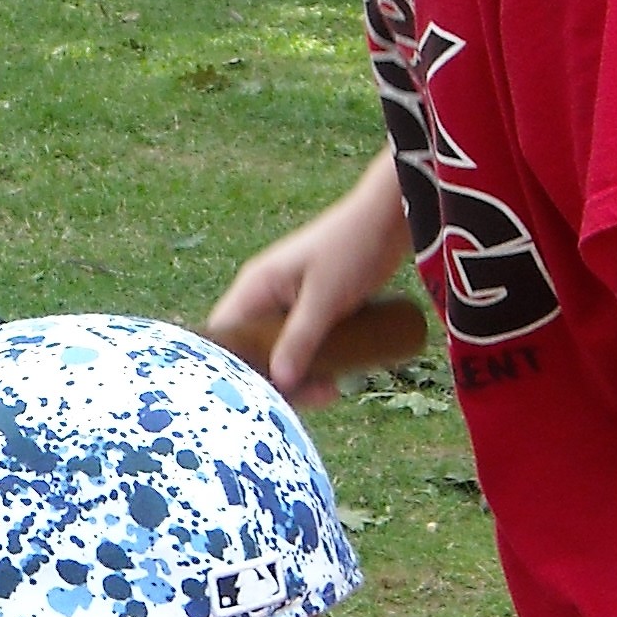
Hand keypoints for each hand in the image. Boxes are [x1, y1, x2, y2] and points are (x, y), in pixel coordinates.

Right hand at [207, 154, 409, 401]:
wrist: (390, 218)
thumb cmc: (353, 247)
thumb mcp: (325, 298)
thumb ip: (301, 337)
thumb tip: (280, 382)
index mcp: (256, 286)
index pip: (226, 336)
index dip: (235, 369)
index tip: (261, 397)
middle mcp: (265, 295)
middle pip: (255, 351)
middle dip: (280, 379)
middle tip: (317, 396)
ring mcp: (289, 302)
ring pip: (282, 350)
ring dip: (303, 374)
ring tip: (334, 390)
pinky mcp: (313, 307)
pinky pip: (304, 342)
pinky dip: (316, 361)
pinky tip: (337, 377)